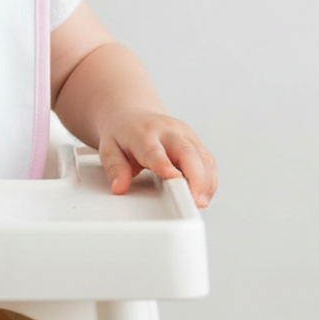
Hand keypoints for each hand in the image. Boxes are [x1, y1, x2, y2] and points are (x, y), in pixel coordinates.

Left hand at [97, 108, 217, 207]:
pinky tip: (204, 195)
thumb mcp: (108, 149)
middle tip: (196, 202)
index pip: (155, 151)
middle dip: (196, 178)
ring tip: (200, 203)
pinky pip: (208, 162)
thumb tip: (120, 187)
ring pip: (203, 158)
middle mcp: (169, 131)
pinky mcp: (196, 142)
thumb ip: (115, 168)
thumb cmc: (122, 135)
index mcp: (143, 132)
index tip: (175, 179)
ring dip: (206, 183)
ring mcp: (185, 135)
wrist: (132, 115)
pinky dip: (209, 181)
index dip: (165, 165)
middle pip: (187, 153)